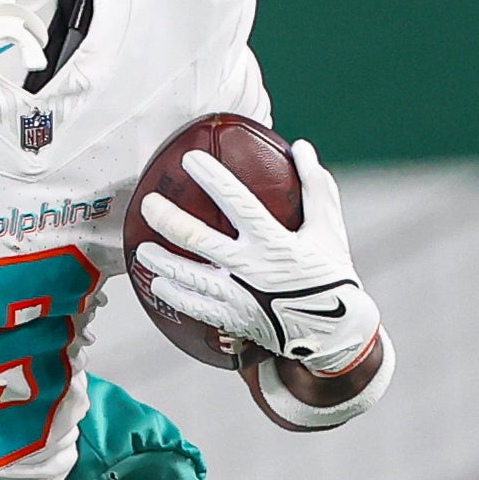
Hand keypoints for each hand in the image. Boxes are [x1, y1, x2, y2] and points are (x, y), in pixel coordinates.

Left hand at [133, 138, 382, 374]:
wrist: (335, 332)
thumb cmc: (331, 273)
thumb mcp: (329, 229)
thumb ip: (316, 187)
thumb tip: (302, 147)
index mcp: (275, 242)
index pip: (237, 202)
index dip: (212, 178)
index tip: (190, 159)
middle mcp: (252, 269)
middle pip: (198, 239)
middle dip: (168, 219)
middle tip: (149, 204)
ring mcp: (240, 297)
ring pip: (189, 277)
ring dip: (162, 262)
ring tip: (143, 250)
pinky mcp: (235, 319)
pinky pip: (197, 308)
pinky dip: (176, 296)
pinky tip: (159, 284)